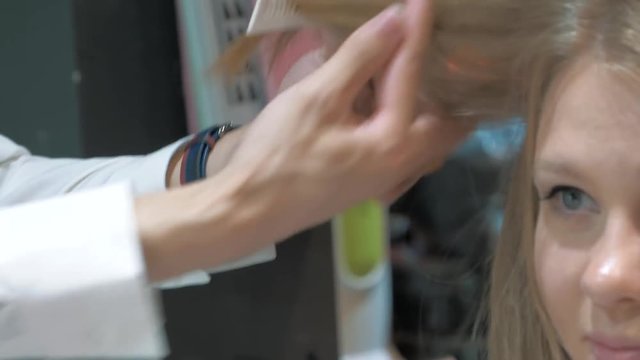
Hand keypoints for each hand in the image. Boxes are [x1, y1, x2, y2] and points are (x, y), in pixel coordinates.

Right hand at [221, 0, 470, 239]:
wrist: (247, 210)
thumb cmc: (279, 155)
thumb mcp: (317, 98)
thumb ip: (359, 59)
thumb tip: (396, 21)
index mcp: (394, 144)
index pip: (410, 75)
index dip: (415, 33)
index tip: (422, 1)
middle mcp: (399, 168)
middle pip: (445, 127)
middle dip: (452, 93)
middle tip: (450, 60)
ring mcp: (384, 184)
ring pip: (428, 148)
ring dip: (433, 116)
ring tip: (429, 86)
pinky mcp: (367, 189)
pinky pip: (405, 160)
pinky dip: (409, 133)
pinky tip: (390, 119)